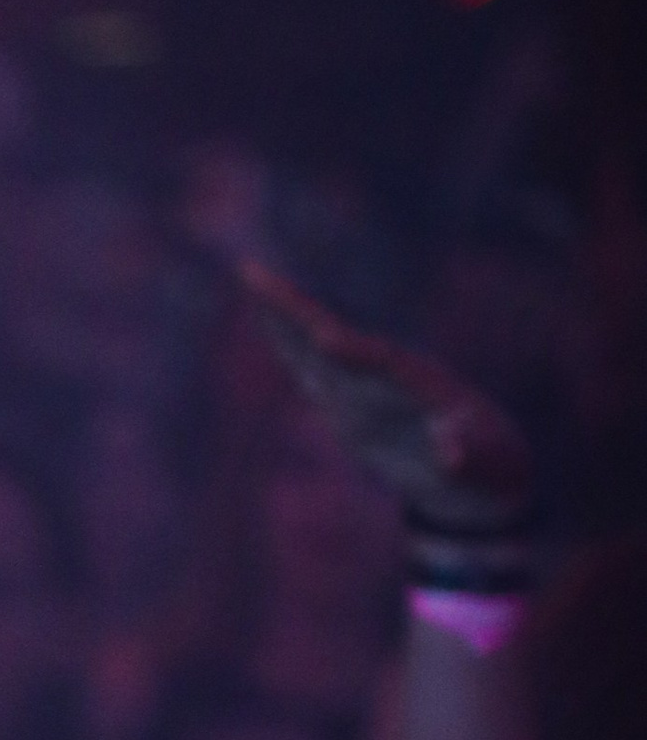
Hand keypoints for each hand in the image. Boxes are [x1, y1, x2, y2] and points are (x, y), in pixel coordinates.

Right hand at [240, 259, 532, 533]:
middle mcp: (387, 372)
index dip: (353, 352)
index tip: (324, 337)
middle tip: (258, 274)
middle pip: (337, 333)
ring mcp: (368, 383)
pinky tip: (270, 327)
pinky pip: (315, 367)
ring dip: (287, 316)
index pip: (379, 360)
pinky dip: (291, 347)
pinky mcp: (353, 400)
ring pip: (319, 343)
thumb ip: (466, 455)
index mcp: (418, 382)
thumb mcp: (483, 465)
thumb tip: (450, 454)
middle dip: (301, 309)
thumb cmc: (487, 465)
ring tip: (254, 280)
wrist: (481, 465)